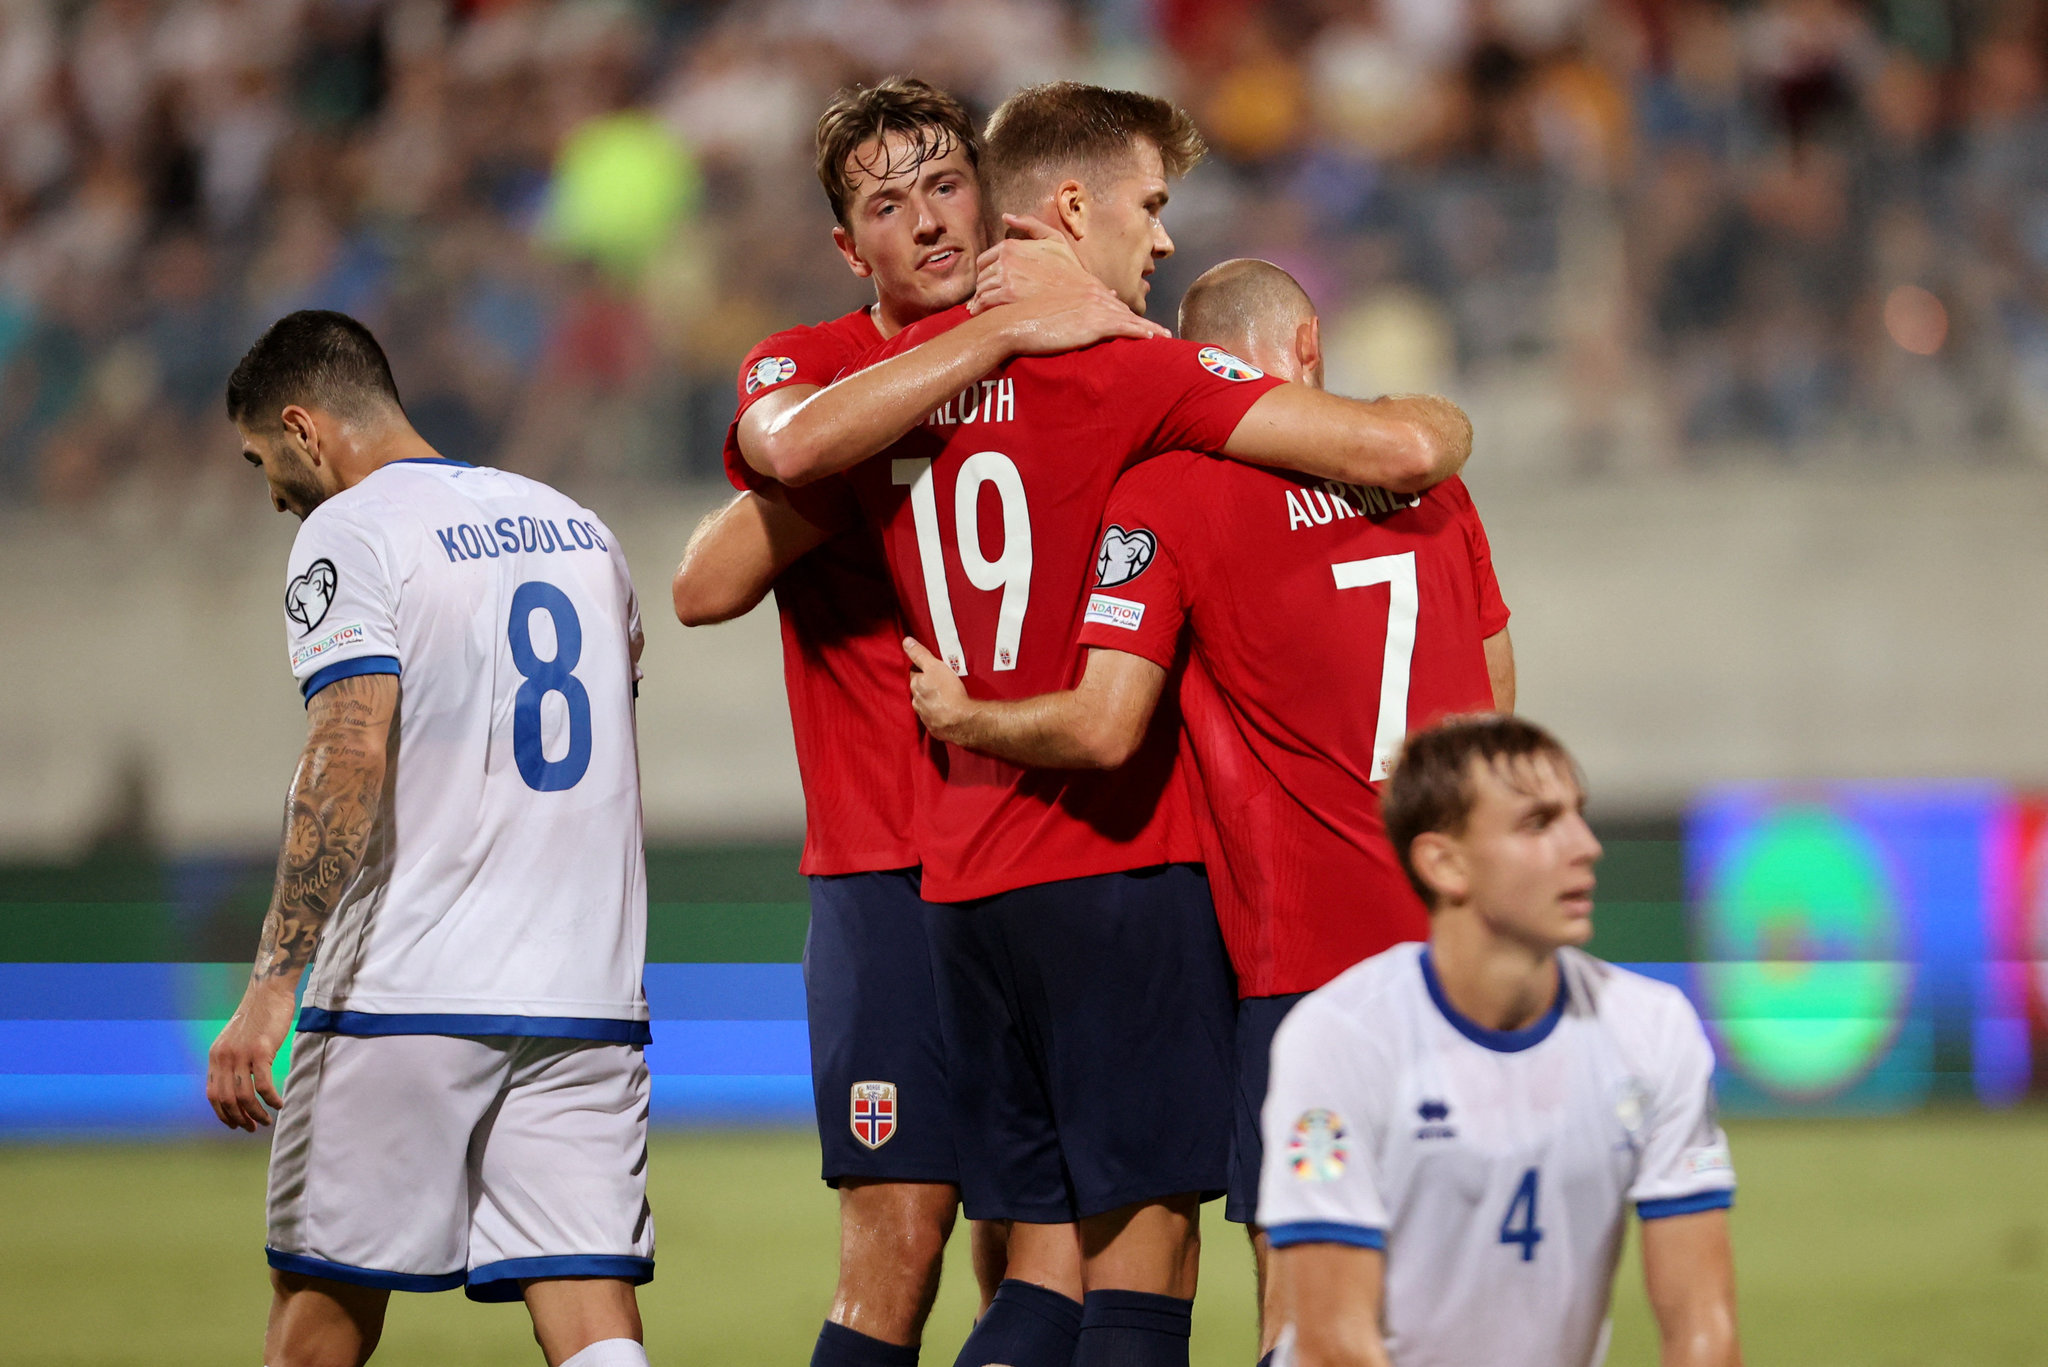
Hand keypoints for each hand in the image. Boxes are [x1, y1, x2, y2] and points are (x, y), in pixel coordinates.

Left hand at [206, 981, 295, 1131]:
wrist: (269, 992)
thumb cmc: (258, 1015)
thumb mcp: (236, 1040)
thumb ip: (233, 1059)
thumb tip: (239, 1083)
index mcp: (216, 1056)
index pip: (213, 1094)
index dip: (223, 1114)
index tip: (236, 1124)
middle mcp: (224, 1057)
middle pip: (227, 1099)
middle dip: (239, 1119)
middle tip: (253, 1127)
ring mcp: (241, 1054)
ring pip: (244, 1096)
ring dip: (255, 1113)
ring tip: (266, 1121)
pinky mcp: (261, 1051)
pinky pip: (263, 1084)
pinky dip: (270, 1099)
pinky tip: (279, 1104)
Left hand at [905, 637, 977, 742]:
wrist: (961, 720)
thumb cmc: (948, 691)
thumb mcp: (935, 666)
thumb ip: (920, 654)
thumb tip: (906, 641)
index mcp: (915, 686)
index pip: (915, 673)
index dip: (923, 669)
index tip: (931, 668)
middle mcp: (917, 702)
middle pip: (919, 690)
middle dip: (927, 686)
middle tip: (941, 682)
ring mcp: (925, 717)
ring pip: (926, 705)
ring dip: (932, 701)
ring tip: (946, 697)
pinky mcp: (935, 728)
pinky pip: (934, 719)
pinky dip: (939, 715)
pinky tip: (949, 712)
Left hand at [969, 215, 1091, 312]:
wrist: (1081, 294)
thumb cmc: (1069, 268)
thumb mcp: (1054, 238)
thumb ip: (1029, 224)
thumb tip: (1005, 216)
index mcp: (1011, 245)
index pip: (983, 261)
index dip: (986, 273)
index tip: (992, 283)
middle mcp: (1005, 259)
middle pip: (981, 277)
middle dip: (984, 288)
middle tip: (990, 298)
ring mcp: (1006, 278)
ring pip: (981, 290)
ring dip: (982, 300)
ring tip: (987, 309)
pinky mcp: (1008, 297)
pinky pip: (985, 302)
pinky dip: (982, 309)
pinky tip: (986, 314)